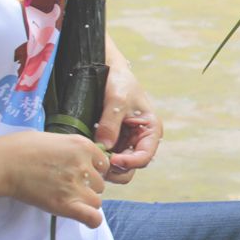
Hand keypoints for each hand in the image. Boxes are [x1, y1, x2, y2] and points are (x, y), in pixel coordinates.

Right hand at [0, 133, 107, 226]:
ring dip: (84, 202)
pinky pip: (93, 218)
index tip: (78, 174)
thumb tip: (76, 159)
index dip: (92, 170)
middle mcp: (84, 165)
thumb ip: (71, 150)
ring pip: (96, 201)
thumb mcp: (54, 139)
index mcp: (83, 146)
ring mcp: (76, 185)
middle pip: (99, 184)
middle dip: (86, 187)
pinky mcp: (66, 204)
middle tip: (65, 186)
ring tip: (64, 198)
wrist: (3, 163)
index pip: (102, 164)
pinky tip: (82, 217)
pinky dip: (91, 220)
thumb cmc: (20, 148)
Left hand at [95, 61, 160, 181]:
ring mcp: (125, 143)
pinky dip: (99, 159)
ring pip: (118, 168)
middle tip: (98, 163)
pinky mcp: (112, 143)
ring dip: (105, 166)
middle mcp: (140, 141)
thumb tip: (104, 147)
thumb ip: (111, 124)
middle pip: (131, 168)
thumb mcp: (117, 100)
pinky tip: (89, 152)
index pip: (144, 157)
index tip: (113, 160)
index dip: (130, 163)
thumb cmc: (119, 82)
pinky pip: (106, 159)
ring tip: (92, 157)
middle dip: (116, 169)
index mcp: (150, 131)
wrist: (108, 71)